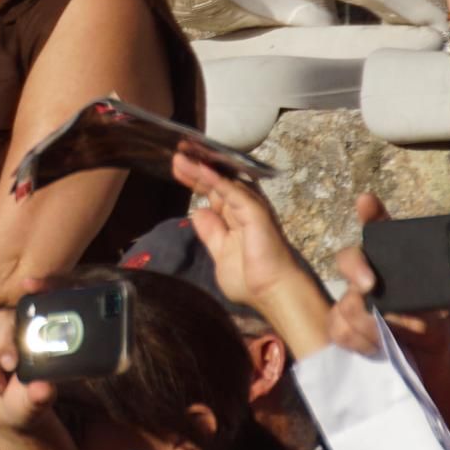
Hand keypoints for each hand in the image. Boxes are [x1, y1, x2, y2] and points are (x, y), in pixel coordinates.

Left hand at [172, 152, 309, 308]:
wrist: (273, 293)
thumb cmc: (251, 280)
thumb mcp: (220, 253)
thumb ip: (210, 232)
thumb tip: (199, 212)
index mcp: (234, 217)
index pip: (212, 192)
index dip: (195, 181)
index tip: (178, 169)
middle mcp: (242, 208)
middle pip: (215, 183)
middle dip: (194, 170)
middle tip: (176, 156)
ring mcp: (249, 207)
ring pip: (222, 182)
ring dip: (200, 169)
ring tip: (181, 158)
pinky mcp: (255, 211)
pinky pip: (233, 191)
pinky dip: (217, 180)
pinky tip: (201, 170)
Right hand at [327, 195, 449, 362]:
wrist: (437, 358)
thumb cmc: (443, 320)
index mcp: (394, 261)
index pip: (377, 227)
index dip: (370, 212)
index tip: (368, 202)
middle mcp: (369, 274)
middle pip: (348, 259)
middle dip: (356, 268)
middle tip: (371, 285)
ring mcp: (354, 301)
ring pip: (345, 302)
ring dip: (370, 320)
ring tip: (395, 332)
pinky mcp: (348, 328)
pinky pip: (339, 329)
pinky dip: (360, 340)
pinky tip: (379, 346)